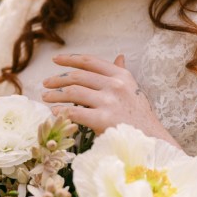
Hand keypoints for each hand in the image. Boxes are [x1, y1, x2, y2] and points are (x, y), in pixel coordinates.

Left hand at [42, 53, 177, 143]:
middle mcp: (115, 85)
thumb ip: (121, 74)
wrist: (151, 140)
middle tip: (46, 83)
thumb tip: (119, 56)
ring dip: (55, 94)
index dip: (70, 59)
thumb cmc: (139, 116)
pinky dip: (62, 111)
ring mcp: (109, 102)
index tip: (56, 60)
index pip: (90, 61)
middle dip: (58, 79)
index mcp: (121, 75)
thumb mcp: (133, 90)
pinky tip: (54, 112)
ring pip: (73, 92)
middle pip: (78, 76)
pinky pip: (75, 112)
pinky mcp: (103, 119)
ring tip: (46, 97)